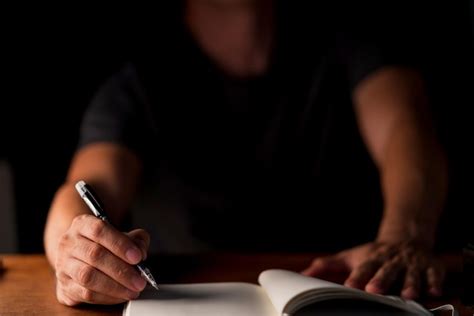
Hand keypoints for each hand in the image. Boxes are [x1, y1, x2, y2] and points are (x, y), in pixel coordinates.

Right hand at [55, 214, 149, 305]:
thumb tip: (141, 253)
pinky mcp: (64, 286)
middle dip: (121, 271)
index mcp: (83, 224)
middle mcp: (69, 243)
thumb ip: (136, 240)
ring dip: (114, 286)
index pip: (99, 230)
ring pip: (88, 277)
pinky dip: (107, 297)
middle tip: (140, 281)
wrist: (80, 258)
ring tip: (132, 291)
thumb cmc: (105, 245)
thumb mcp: (123, 235)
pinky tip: (121, 296)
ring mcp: (63, 265)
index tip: (138, 257)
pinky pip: (85, 294)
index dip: (120, 244)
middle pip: (95, 255)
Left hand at [302, 242, 444, 299]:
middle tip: (374, 290)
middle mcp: (391, 261)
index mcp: (371, 258)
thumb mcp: (350, 256)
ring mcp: (411, 264)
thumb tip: (303, 273)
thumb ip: (328, 265)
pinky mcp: (430, 266)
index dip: (357, 276)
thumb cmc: (373, 254)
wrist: (405, 238)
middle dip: (380, 280)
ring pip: (410, 274)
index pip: (362, 268)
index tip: (350, 285)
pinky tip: (433, 291)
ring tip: (406, 295)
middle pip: (385, 270)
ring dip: (408, 283)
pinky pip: (434, 274)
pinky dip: (433, 281)